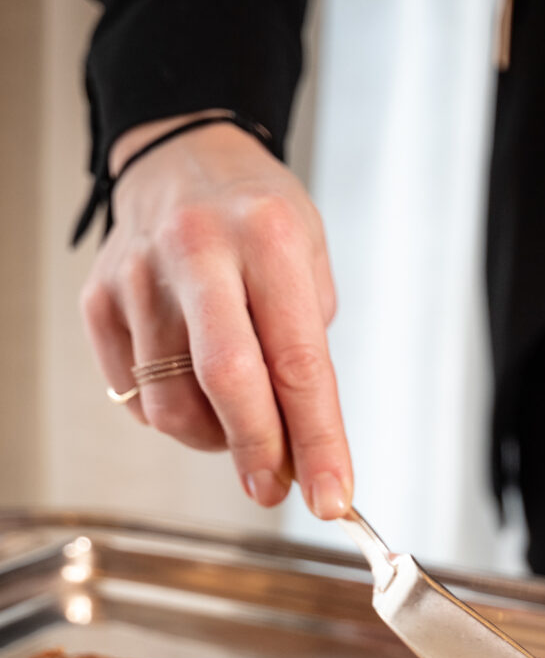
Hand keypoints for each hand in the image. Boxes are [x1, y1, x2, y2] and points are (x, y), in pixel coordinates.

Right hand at [80, 113, 352, 516]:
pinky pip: (136, 397)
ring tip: (236, 414)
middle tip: (275, 488)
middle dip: (258, 451)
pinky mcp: (99, 300)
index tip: (332, 497)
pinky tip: (191, 382)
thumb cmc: (258, 221)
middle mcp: (198, 250)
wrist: (182, 160)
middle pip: (226, 380)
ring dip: (214, 435)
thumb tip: (302, 451)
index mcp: (267, 238)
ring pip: (172, 403)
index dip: (318, 441)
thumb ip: (305, 351)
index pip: (299, 363)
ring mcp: (139, 276)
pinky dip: (173, 412)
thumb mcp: (309, 264)